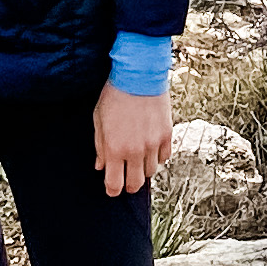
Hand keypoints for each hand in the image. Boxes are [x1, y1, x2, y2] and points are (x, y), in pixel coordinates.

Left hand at [93, 81, 171, 198]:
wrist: (139, 75)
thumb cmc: (115, 95)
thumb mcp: (99, 120)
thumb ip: (100, 147)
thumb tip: (100, 166)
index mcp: (115, 148)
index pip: (115, 184)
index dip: (112, 190)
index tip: (112, 188)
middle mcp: (136, 150)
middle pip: (135, 184)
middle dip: (128, 185)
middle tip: (125, 179)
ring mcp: (153, 144)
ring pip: (151, 172)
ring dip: (142, 169)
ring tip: (137, 157)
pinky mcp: (167, 135)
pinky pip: (164, 158)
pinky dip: (157, 157)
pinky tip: (150, 147)